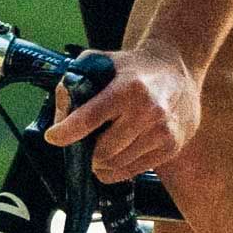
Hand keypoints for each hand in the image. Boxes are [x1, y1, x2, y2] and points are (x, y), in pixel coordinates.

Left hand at [47, 44, 201, 183]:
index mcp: (128, 88)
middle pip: (102, 150)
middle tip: (81, 146)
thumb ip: (78, 80)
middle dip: (85, 152)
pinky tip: (112, 159)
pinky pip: (133, 170)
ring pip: (116, 163)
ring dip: (99, 163)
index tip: (53, 136)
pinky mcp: (171, 146)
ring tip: (96, 152)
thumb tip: (62, 111)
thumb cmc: (135, 69)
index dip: (66, 132)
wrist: (178, 70)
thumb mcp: (104, 62)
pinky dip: (116, 170)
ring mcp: (162, 131)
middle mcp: (148, 111)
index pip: (89, 118)